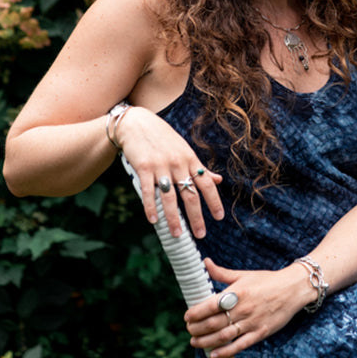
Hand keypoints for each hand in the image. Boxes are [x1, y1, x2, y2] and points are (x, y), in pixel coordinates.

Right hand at [117, 106, 223, 237]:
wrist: (137, 123)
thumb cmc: (162, 138)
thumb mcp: (184, 149)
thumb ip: (199, 167)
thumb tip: (218, 180)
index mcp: (190, 159)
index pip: (206, 183)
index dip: (214, 201)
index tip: (219, 217)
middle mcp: (178, 163)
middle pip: (190, 194)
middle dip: (196, 216)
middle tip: (201, 234)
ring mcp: (160, 166)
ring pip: (169, 197)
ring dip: (173, 218)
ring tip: (178, 234)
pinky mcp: (143, 167)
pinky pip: (148, 192)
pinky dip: (150, 207)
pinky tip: (153, 220)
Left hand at [184, 258, 314, 357]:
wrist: (292, 289)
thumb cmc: (267, 280)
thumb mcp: (244, 274)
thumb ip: (222, 273)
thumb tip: (205, 262)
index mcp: (237, 292)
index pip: (210, 305)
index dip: (196, 312)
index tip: (187, 316)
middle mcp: (243, 308)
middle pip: (214, 322)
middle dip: (197, 328)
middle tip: (189, 330)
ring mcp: (252, 322)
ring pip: (224, 336)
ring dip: (206, 341)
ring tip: (195, 342)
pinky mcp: (260, 333)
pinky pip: (240, 345)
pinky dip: (226, 351)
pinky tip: (214, 354)